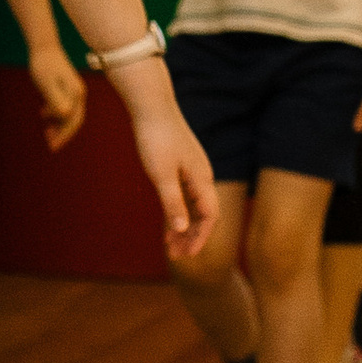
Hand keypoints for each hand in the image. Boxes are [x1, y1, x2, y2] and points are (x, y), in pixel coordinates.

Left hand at [31, 48, 87, 149]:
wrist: (43, 46)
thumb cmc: (43, 65)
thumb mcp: (46, 84)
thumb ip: (55, 99)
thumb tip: (65, 115)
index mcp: (76, 94)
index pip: (73, 120)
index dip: (64, 134)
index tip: (53, 145)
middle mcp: (78, 93)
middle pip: (74, 119)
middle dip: (63, 133)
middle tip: (50, 145)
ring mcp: (73, 89)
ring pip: (68, 113)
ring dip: (59, 124)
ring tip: (47, 134)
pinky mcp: (66, 86)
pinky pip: (63, 104)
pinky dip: (55, 113)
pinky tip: (43, 114)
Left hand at [109, 68, 216, 253]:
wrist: (151, 105)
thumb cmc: (156, 138)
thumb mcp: (161, 174)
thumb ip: (172, 202)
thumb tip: (180, 230)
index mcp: (202, 179)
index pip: (210, 216)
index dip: (200, 238)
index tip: (188, 256)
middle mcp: (202, 176)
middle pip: (203, 215)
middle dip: (192, 237)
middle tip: (177, 257)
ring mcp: (192, 171)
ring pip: (193, 206)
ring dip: (184, 227)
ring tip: (170, 246)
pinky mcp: (181, 166)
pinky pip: (184, 196)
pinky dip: (177, 212)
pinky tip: (167, 223)